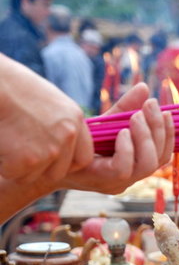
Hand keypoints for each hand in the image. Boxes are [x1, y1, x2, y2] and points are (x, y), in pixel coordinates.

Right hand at [0, 54, 93, 183]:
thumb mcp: (49, 102)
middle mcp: (67, 136)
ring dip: (17, 167)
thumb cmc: (13, 87)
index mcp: (75, 119)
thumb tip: (60, 146)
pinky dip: (2, 166)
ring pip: (32, 176)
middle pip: (57, 173)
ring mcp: (50, 150)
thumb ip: (60, 125)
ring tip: (7, 141)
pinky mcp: (28, 160)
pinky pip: (13, 174)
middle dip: (38, 170)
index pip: (83, 159)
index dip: (66, 165)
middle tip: (19, 154)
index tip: (50, 162)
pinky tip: (0, 144)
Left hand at [58, 83, 174, 193]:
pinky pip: (123, 167)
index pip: (163, 154)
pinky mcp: (102, 181)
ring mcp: (117, 183)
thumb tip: (145, 87)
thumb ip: (126, 108)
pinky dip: (127, 148)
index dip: (169, 134)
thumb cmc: (78, 140)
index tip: (166, 111)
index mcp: (135, 165)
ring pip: (146, 165)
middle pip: (159, 159)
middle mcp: (130, 178)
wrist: (47, 155)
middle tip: (149, 106)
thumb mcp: (107, 122)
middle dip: (158, 130)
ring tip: (135, 116)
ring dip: (145, 138)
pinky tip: (121, 131)